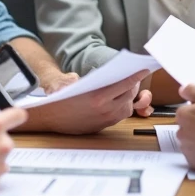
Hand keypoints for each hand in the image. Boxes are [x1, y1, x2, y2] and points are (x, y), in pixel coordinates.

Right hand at [23, 71, 152, 133]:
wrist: (50, 118)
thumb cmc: (60, 98)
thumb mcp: (72, 82)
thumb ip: (92, 76)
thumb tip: (108, 71)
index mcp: (98, 98)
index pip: (125, 85)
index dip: (136, 76)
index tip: (144, 69)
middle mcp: (105, 110)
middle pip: (129, 95)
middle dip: (133, 85)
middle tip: (134, 76)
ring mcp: (106, 120)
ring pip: (127, 107)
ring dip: (129, 97)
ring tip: (126, 87)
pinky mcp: (104, 126)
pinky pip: (121, 115)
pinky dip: (123, 105)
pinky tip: (118, 98)